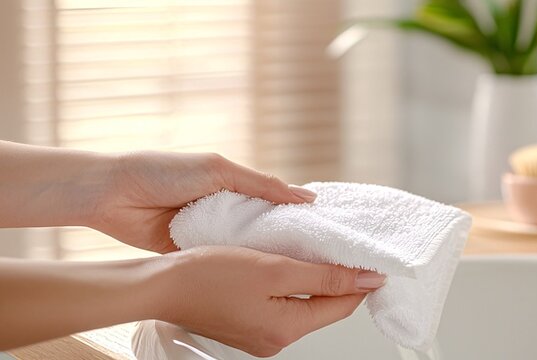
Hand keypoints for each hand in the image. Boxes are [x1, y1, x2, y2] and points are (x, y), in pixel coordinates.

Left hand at [89, 151, 315, 252]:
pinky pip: (218, 260)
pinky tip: (257, 276)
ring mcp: (208, 232)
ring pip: (243, 247)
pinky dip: (233, 266)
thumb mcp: (217, 170)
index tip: (324, 229)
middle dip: (284, 239)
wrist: (111, 195)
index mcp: (233, 185)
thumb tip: (304, 196)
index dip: (297, 214)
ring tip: (294, 269)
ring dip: (261, 255)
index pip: (274, 201)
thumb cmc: (161, 172)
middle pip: (262, 227)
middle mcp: (224, 209)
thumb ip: (260, 184)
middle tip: (317, 256)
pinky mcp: (191, 252)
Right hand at [155, 246, 384, 356]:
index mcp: (286, 330)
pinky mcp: (246, 324)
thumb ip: (324, 277)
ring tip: (316, 251)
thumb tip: (367, 281)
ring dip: (312, 279)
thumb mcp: (275, 269)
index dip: (359, 280)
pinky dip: (289, 284)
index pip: (342, 306)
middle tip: (344, 248)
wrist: (159, 285)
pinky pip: (280, 304)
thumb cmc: (208, 275)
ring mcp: (259, 335)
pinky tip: (287, 263)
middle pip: (323, 307)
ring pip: (302, 304)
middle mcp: (275, 340)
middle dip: (336, 278)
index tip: (371, 258)